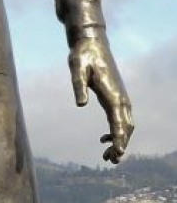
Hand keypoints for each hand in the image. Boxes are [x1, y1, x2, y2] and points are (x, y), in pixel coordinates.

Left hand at [68, 35, 133, 163]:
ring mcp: (120, 97)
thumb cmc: (82, 55)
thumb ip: (78, 86)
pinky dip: (116, 131)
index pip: (119, 122)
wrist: (90, 43)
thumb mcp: (76, 68)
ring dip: (120, 140)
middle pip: (126, 127)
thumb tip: (80, 104)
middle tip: (109, 160)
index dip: (120, 139)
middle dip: (121, 145)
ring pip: (126, 124)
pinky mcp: (115, 95)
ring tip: (107, 156)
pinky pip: (120, 118)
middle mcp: (120, 97)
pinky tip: (103, 138)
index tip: (118, 154)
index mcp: (112, 94)